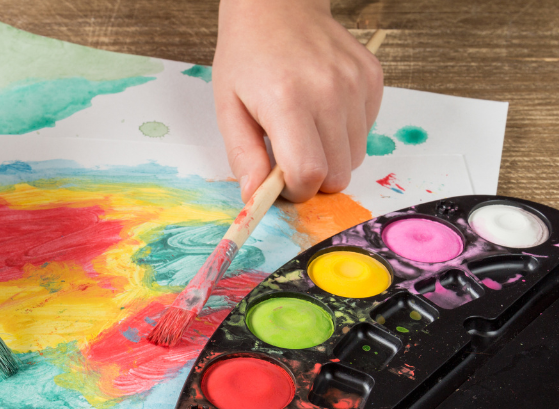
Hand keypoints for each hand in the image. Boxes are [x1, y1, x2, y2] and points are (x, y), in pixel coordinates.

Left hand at [213, 0, 383, 202]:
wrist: (276, 6)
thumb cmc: (247, 57)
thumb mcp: (228, 107)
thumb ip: (243, 155)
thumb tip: (254, 197)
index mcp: (287, 101)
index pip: (309, 173)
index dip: (296, 190)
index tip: (280, 183)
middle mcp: (329, 91)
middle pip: (338, 174)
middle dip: (313, 180)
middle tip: (289, 160)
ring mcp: (356, 83)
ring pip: (356, 157)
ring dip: (330, 158)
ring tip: (304, 131)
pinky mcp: (373, 77)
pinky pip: (366, 130)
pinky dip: (345, 134)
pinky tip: (322, 111)